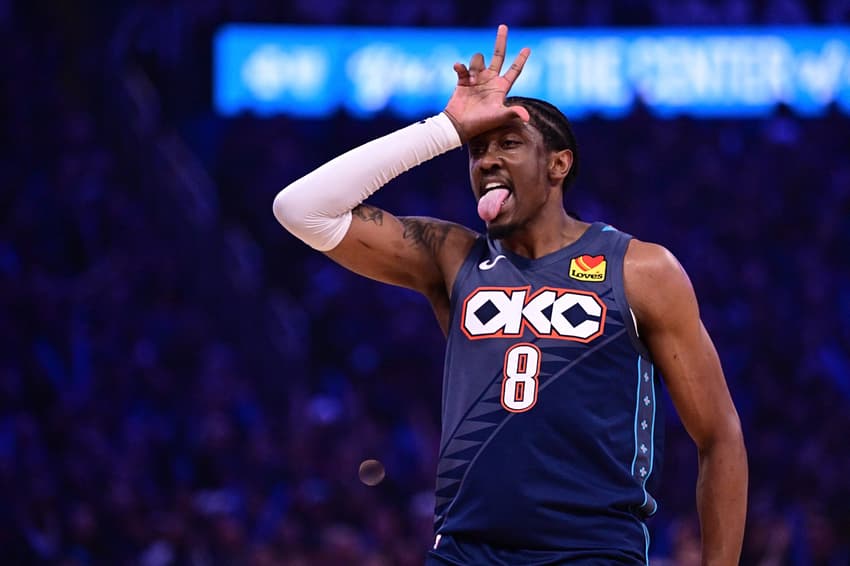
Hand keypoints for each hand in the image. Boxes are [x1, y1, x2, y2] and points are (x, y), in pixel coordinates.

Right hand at [444, 25, 530, 141]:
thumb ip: (513, 113)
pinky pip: (462, 67)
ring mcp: (477, 80)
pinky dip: (460, 67)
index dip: (521, 60)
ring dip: (476, 64)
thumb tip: (527, 117)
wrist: (459, 126)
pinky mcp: (463, 81)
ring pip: (479, 59)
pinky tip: (459, 68)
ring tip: (472, 79)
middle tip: (503, 26)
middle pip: (498, 56)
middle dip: (501, 41)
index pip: (514, 70)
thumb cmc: (481, 124)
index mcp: (501, 87)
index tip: (527, 48)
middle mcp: (490, 80)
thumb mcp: (498, 117)